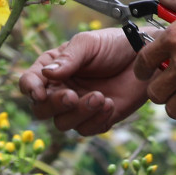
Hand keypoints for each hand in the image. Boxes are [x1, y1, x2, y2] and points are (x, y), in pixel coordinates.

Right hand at [16, 28, 147, 135]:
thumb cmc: (114, 44)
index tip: (39, 92)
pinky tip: (110, 103)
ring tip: (100, 96)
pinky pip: (87, 130)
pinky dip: (96, 120)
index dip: (30, 89)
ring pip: (63, 123)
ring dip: (79, 113)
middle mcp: (61, 89)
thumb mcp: (89, 44)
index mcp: (53, 68)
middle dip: (54, 105)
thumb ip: (68, 59)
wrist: (146, 57)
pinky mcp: (97, 119)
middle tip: (72, 96)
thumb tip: (46, 74)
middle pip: (41, 109)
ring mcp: (78, 106)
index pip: (29, 82)